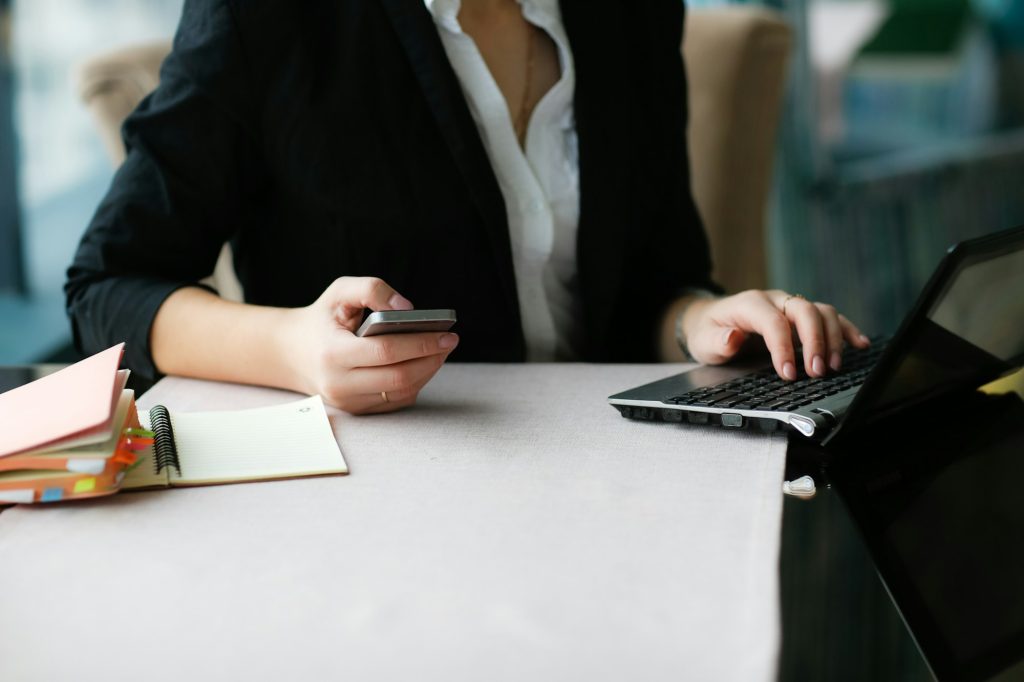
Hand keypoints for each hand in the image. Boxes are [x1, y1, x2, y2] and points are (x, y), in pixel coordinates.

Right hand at [279, 277, 457, 413]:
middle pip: (398, 377)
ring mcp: (348, 401)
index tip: (447, 334)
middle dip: (431, 359)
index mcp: (332, 353)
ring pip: (401, 392)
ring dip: (427, 371)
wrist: (294, 353)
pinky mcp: (358, 410)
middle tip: (450, 341)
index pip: (385, 352)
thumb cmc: (323, 319)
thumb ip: (372, 290)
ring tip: (441, 351)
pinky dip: (415, 382)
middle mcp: (339, 383)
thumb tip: (407, 309)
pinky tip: (424, 364)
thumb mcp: (340, 292)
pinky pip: (396, 401)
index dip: (421, 343)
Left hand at [681, 289, 869, 379]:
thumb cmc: (708, 332)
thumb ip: (717, 341)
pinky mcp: (801, 316)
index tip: (788, 374)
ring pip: (822, 312)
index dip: (784, 348)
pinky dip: (846, 329)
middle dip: (815, 342)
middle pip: (805, 311)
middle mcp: (774, 300)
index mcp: (750, 304)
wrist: (711, 320)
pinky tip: (860, 344)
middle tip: (817, 372)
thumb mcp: (703, 340)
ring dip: (833, 338)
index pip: (773, 322)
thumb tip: (733, 338)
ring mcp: (790, 305)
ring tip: (832, 367)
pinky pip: (830, 316)